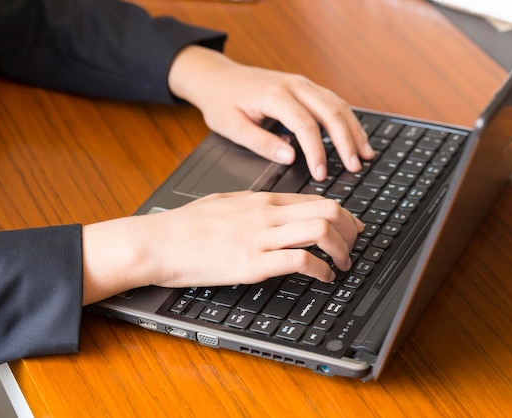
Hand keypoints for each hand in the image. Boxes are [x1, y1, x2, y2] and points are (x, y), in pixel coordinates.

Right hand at [82, 192, 363, 304]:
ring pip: (320, 231)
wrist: (157, 241)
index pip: (316, 199)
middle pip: (328, 210)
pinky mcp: (252, 264)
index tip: (351, 228)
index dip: (343, 215)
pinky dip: (321, 270)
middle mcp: (267, 214)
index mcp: (262, 199)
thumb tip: (277, 211)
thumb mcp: (226, 203)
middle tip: (354, 246)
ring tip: (342, 265)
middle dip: (350, 229)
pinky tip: (323, 278)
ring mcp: (260, 237)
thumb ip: (255, 206)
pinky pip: (300, 261)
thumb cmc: (186, 225)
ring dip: (341, 250)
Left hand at [168, 45, 374, 180]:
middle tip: (355, 166)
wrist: (216, 76)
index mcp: (274, 95)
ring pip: (337, 104)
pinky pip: (333, 101)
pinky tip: (356, 136)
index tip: (322, 174)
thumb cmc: (222, 101)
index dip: (317, 152)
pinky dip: (348, 120)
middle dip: (346, 141)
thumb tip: (289, 157)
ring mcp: (302, 83)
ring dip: (354, 130)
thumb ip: (261, 142)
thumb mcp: (232, 127)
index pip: (305, 125)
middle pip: (330, 112)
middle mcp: (294, 85)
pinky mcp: (305, 86)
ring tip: (365, 154)